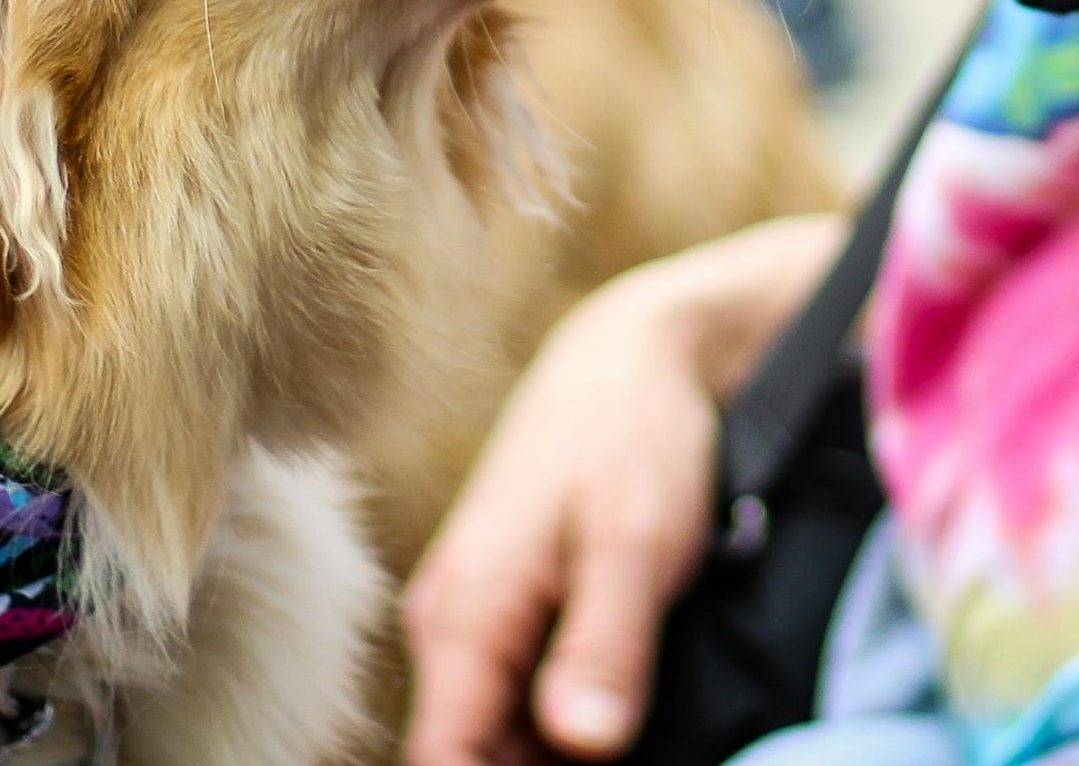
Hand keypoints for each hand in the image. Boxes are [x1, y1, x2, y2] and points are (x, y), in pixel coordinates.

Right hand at [405, 219, 841, 765]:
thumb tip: (582, 745)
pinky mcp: (512, 614)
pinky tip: (616, 721)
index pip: (444, 761)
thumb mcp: (633, 540)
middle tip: (627, 755)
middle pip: (471, 756)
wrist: (633, 354)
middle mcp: (451, 627)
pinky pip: (518, 699)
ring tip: (631, 739)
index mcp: (464, 617)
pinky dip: (561, 726)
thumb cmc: (633, 435)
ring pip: (497, 733)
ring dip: (552, 759)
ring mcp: (478, 621)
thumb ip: (604, 644)